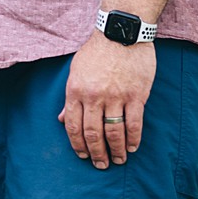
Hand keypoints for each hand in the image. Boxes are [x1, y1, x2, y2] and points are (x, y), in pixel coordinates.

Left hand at [59, 32, 153, 168]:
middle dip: (96, 153)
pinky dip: (133, 139)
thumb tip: (61, 120)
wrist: (122, 33)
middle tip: (101, 165)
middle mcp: (94, 96)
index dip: (78, 145)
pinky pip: (134, 123)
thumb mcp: (75, 72)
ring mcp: (116, 97)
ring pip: (114, 131)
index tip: (83, 156)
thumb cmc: (96, 53)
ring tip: (118, 160)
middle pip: (93, 133)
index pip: (73, 126)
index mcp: (75, 91)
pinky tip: (133, 147)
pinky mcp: (136, 95)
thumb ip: (70, 99)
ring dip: (116, 150)